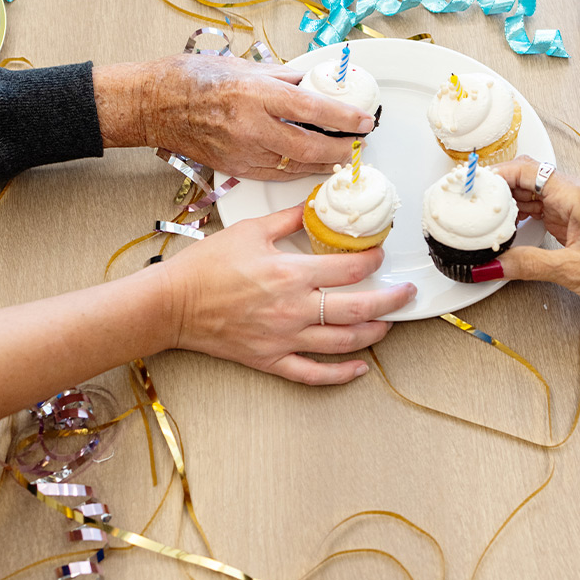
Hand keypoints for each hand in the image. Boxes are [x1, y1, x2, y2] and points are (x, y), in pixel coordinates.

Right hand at [94, 54, 376, 178]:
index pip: (313, 110)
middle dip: (341, 149)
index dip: (345, 119)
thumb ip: (281, 77)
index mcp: (256, 93)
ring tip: (342, 156)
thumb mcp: (242, 65)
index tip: (365, 122)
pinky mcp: (233, 168)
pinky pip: (275, 174)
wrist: (154, 105)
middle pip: (310, 147)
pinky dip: (298, 172)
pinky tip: (312, 168)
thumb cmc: (192, 79)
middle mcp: (251, 126)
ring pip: (295, 166)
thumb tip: (311, 82)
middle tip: (359, 144)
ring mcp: (242, 151)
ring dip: (324, 164)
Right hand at [164, 204, 414, 384]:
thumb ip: (288, 219)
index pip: (348, 269)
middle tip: (407, 293)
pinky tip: (359, 368)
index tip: (380, 253)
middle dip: (391, 300)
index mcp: (290, 274)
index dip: (372, 259)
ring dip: (374, 333)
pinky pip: (313, 374)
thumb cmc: (206, 267)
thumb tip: (315, 205)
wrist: (172, 304)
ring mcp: (284, 338)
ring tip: (389, 324)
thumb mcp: (250, 231)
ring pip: (343, 342)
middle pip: (358, 308)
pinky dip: (341, 374)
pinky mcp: (271, 359)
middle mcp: (293, 309)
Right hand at [476, 157, 579, 341]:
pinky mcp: (572, 221)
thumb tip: (490, 266)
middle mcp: (575, 195)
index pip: (525, 169)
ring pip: (529, 192)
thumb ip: (526, 266)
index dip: (494, 175)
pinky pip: (537, 208)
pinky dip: (517, 216)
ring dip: (504, 203)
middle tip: (468, 203)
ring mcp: (574, 207)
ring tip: (480, 217)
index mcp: (577, 196)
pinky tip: (504, 229)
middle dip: (494, 188)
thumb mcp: (571, 272)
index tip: (472, 188)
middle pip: (524, 177)